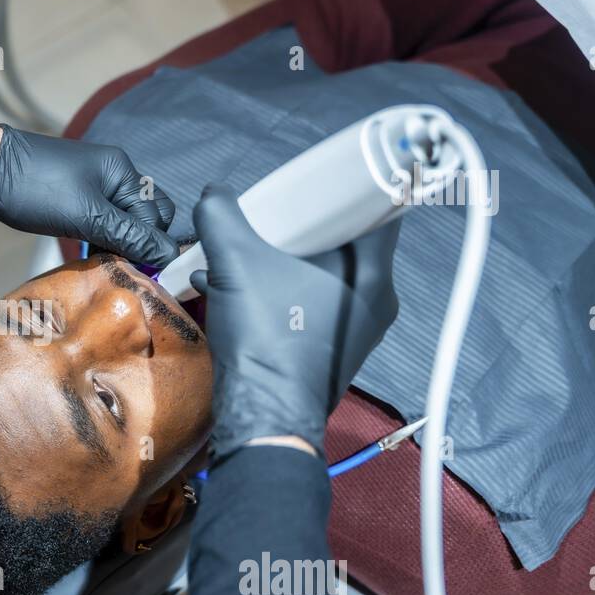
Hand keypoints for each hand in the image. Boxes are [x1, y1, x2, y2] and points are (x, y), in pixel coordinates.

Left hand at [0, 124, 179, 267]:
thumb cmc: (36, 189)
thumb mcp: (87, 216)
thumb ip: (129, 236)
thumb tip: (167, 255)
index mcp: (122, 172)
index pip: (157, 216)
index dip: (152, 247)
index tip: (141, 274)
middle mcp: (115, 175)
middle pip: (146, 216)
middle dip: (140, 244)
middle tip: (123, 266)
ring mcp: (95, 185)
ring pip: (124, 221)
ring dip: (120, 244)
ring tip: (106, 263)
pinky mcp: (77, 197)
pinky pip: (104, 221)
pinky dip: (104, 238)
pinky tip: (92, 253)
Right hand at [189, 183, 399, 457]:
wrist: (263, 416)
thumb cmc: (266, 338)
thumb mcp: (234, 264)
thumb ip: (221, 217)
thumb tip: (213, 194)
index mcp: (373, 272)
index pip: (380, 208)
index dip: (352, 186)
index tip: (323, 179)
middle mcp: (377, 300)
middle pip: (347, 242)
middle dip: (306, 226)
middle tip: (277, 214)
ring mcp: (359, 331)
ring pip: (327, 277)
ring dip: (287, 262)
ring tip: (247, 255)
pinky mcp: (335, 352)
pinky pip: (314, 306)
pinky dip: (284, 292)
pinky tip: (240, 292)